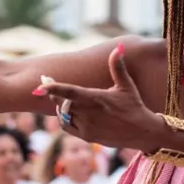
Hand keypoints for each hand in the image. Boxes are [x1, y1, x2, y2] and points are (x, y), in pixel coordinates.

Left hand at [35, 44, 161, 150]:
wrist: (141, 132)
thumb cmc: (133, 105)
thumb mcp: (127, 86)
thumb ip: (118, 67)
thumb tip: (119, 47)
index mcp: (98, 98)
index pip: (72, 92)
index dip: (55, 88)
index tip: (41, 84)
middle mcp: (90, 114)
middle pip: (62, 102)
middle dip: (53, 91)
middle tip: (45, 81)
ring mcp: (87, 127)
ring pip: (63, 114)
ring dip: (58, 104)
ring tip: (59, 95)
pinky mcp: (87, 136)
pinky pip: (66, 126)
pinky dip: (63, 117)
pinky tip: (66, 110)